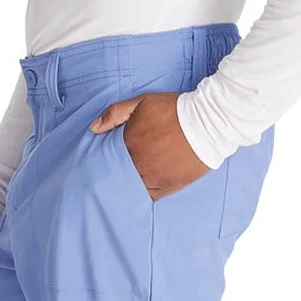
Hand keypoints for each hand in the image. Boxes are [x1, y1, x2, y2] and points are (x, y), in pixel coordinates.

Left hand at [88, 91, 209, 200]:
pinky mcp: (169, 187)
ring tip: (117, 191)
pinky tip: (137, 194)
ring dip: (124, 188)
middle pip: (116, 176)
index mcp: (128, 144)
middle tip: (100, 184)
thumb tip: (93, 128)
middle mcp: (138, 164)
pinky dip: (141, 195)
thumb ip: (115, 113)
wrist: (207, 123)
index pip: (106, 160)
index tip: (94, 167)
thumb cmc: (173, 110)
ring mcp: (153, 178)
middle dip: (110, 178)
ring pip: (131, 188)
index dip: (101, 163)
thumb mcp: (141, 103)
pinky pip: (149, 197)